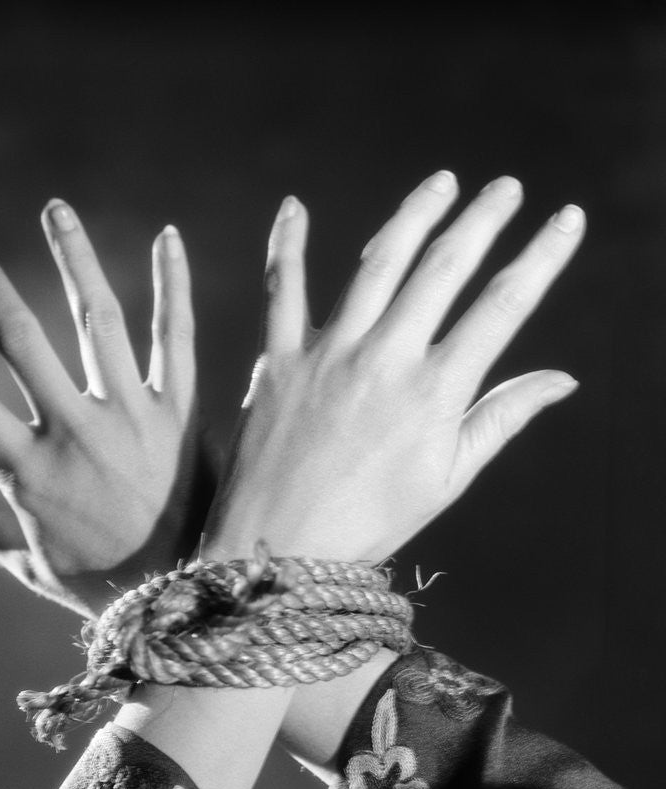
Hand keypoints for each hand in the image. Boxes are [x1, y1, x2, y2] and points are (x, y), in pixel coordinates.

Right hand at [0, 202, 214, 617]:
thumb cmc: (105, 587)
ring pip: (95, 319)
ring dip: (73, 258)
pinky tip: (168, 238)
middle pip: (20, 341)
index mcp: (26, 472)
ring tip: (57, 211)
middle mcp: (73, 433)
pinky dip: (171, 285)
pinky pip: (175, 338)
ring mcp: (131, 418)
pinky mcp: (181, 414)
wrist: (190, 601)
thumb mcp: (28, 569)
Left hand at [203, 172, 582, 563]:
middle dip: (483, 220)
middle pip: (445, 268)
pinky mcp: (279, 360)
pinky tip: (294, 206)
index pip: (503, 307)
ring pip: (379, 263)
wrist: (277, 549)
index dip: (541, 258)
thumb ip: (500, 420)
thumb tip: (562, 378)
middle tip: (507, 187)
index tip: (567, 219)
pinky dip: (287, 244)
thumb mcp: (446, 480)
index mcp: (435, 393)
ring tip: (442, 182)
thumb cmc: (369, 523)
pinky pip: (282, 289)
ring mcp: (329, 354)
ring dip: (414, 214)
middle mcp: (386, 359)